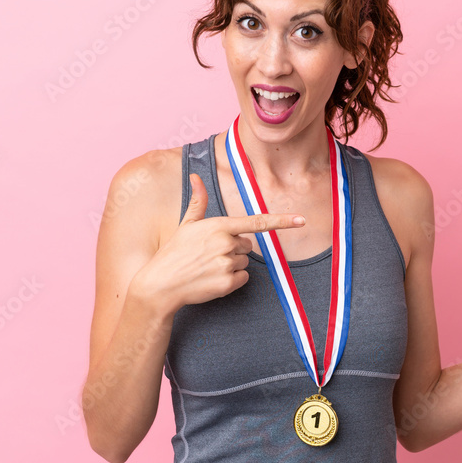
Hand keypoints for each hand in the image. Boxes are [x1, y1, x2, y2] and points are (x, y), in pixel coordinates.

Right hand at [133, 173, 305, 313]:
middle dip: (233, 249)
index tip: (301, 220)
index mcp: (219, 226)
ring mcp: (228, 264)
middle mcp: (226, 243)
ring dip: (231, 265)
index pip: (257, 222)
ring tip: (207, 267)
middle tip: (209, 254)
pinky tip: (212, 279)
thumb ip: (198, 201)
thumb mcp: (186, 224)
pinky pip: (243, 278)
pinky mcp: (228, 283)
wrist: (160, 285)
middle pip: (248, 245)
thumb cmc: (173, 252)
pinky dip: (231, 280)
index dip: (282, 221)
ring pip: (245, 262)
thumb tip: (196, 177)